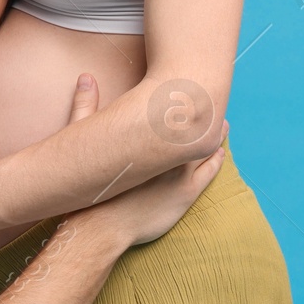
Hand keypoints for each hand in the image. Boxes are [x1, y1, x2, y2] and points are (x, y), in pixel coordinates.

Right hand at [71, 74, 226, 248]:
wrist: (101, 226)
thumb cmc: (91, 183)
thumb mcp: (81, 136)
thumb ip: (85, 104)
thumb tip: (85, 77)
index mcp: (148, 133)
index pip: (175, 110)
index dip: (185, 99)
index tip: (192, 89)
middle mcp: (168, 149)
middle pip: (194, 125)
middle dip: (203, 114)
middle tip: (213, 101)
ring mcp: (180, 172)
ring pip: (205, 147)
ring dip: (215, 135)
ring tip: (222, 124)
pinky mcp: (186, 194)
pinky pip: (208, 172)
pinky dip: (216, 160)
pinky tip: (220, 153)